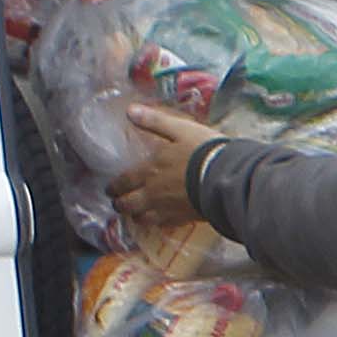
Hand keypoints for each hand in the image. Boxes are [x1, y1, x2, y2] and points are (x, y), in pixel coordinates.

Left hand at [115, 102, 216, 232]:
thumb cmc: (203, 151)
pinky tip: (158, 220)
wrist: (226, 178)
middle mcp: (152, 193)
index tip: (110, 189)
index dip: (114, 187)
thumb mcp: (180, 129)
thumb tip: (130, 111)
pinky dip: (155, 223)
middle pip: (127, 204)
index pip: (123, 182)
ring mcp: (166, 209)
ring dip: (135, 216)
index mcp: (149, 171)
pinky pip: (161, 225)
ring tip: (136, 213)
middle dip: (120, 204)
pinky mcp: (181, 219)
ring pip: (141, 218)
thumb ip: (154, 121)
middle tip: (119, 203)